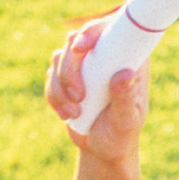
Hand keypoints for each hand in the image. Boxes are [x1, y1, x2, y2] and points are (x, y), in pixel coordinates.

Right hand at [44, 22, 145, 164]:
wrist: (103, 149)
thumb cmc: (122, 135)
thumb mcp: (127, 121)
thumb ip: (126, 99)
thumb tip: (125, 74)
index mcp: (127, 57)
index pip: (110, 30)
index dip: (92, 30)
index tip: (79, 47)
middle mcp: (105, 54)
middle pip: (76, 40)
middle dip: (70, 69)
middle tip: (79, 97)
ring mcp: (85, 64)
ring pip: (59, 57)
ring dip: (61, 86)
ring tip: (75, 113)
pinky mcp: (67, 75)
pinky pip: (51, 75)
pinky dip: (54, 95)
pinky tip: (66, 114)